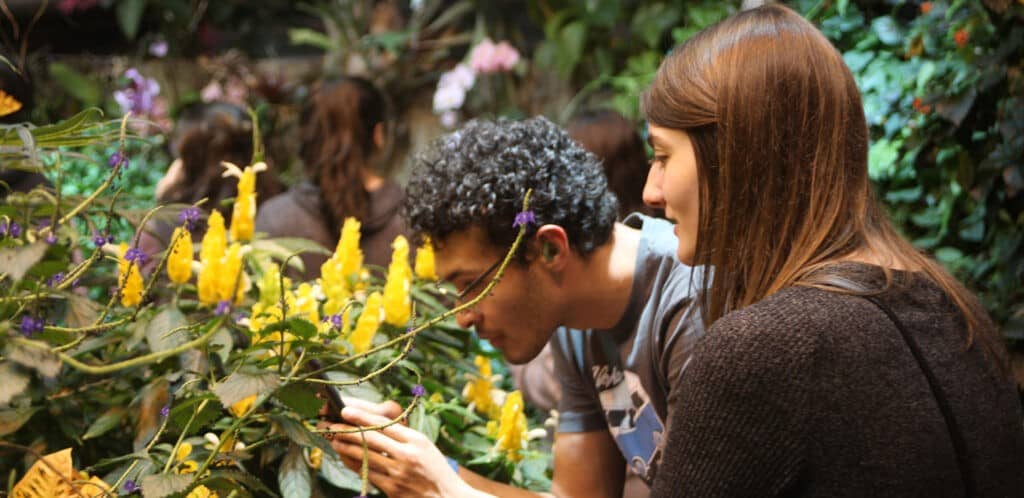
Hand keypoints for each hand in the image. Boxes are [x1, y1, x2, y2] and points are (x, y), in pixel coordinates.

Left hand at [327, 405, 481, 497]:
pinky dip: (354, 464)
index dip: (362, 416)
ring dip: (346, 447)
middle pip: (371, 438)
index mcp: (416, 440)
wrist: (447, 497)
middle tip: (332, 424)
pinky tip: (346, 457)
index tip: (346, 410)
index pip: (384, 423)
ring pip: (365, 456)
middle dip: (348, 430)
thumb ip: (402, 435)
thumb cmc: (435, 469)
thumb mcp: (424, 446)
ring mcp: (398, 473)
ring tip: (334, 439)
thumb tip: (373, 423)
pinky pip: (367, 473)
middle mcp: (407, 455)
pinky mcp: (392, 489)